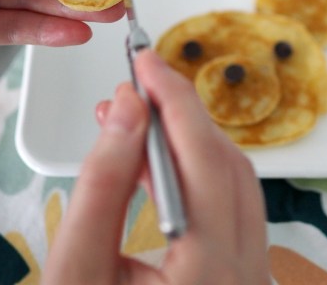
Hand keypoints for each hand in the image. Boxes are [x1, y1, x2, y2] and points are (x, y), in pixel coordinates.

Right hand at [44, 50, 270, 284]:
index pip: (204, 161)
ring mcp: (249, 275)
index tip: (146, 62)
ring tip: (132, 122)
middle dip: (179, 114)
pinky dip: (194, 172)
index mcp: (210, 275)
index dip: (173, 100)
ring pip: (233, 181)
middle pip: (226, 165)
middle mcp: (245, 275)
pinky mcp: (239, 274)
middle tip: (136, 85)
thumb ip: (102, 186)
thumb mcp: (76, 269)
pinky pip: (230, 205)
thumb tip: (128, 109)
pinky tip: (153, 162)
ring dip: (186, 141)